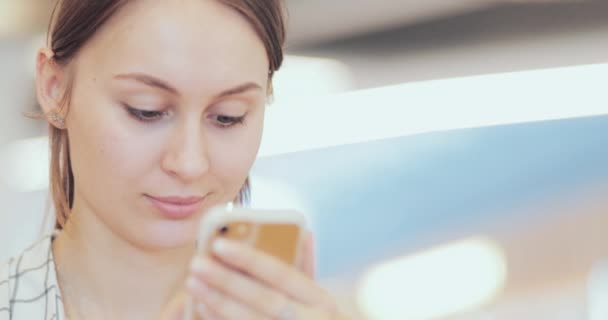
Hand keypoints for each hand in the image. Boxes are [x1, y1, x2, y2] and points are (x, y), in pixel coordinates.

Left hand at [185, 232, 347, 319]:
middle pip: (263, 299)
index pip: (282, 275)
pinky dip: (219, 319)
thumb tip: (303, 231)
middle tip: (197, 264)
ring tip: (193, 282)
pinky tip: (202, 305)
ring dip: (217, 301)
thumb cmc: (313, 313)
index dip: (251, 259)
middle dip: (227, 281)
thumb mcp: (316, 292)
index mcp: (320, 300)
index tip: (219, 244)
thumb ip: (306, 263)